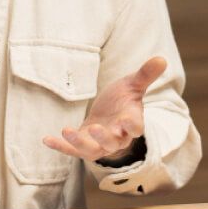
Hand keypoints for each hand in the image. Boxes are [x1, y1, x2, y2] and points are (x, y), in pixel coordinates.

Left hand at [43, 56, 165, 161]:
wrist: (110, 116)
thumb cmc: (122, 101)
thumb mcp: (132, 85)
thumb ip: (145, 75)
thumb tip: (162, 58)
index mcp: (131, 121)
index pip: (135, 128)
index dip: (132, 125)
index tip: (128, 120)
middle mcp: (117, 136)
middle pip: (113, 142)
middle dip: (104, 137)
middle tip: (96, 129)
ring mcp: (99, 143)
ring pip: (93, 150)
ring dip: (80, 143)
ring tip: (67, 130)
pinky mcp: (84, 144)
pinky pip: (72, 150)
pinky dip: (61, 146)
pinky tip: (46, 139)